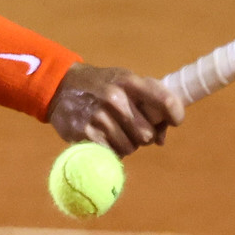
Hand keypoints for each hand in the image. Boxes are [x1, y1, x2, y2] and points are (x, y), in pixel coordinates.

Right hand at [48, 63, 184, 155]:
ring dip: (127, 144)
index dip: (175, 115)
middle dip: (144, 135)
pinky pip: (111, 153)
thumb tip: (161, 139)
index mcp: (129, 82)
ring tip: (115, 131)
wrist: (59, 86)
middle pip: (147, 134)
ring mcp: (98, 117)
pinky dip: (111, 150)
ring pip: (130, 147)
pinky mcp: (85, 133)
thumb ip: (149, 102)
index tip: (173, 121)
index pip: (166, 101)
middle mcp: (115, 98)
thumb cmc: (101, 84)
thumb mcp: (124, 81)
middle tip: (133, 128)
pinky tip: (103, 137)